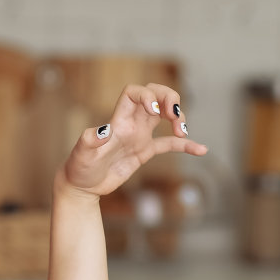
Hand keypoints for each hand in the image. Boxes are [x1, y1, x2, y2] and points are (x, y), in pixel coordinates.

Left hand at [58, 83, 207, 198]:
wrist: (82, 186)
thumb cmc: (79, 169)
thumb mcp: (82, 155)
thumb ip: (89, 141)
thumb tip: (101, 131)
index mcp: (118, 121)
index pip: (134, 93)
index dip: (148, 95)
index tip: (155, 111)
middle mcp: (130, 124)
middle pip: (154, 95)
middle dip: (169, 98)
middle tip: (174, 115)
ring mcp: (139, 136)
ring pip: (164, 115)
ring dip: (178, 117)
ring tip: (183, 131)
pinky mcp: (144, 152)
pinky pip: (169, 144)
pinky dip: (185, 145)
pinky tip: (201, 149)